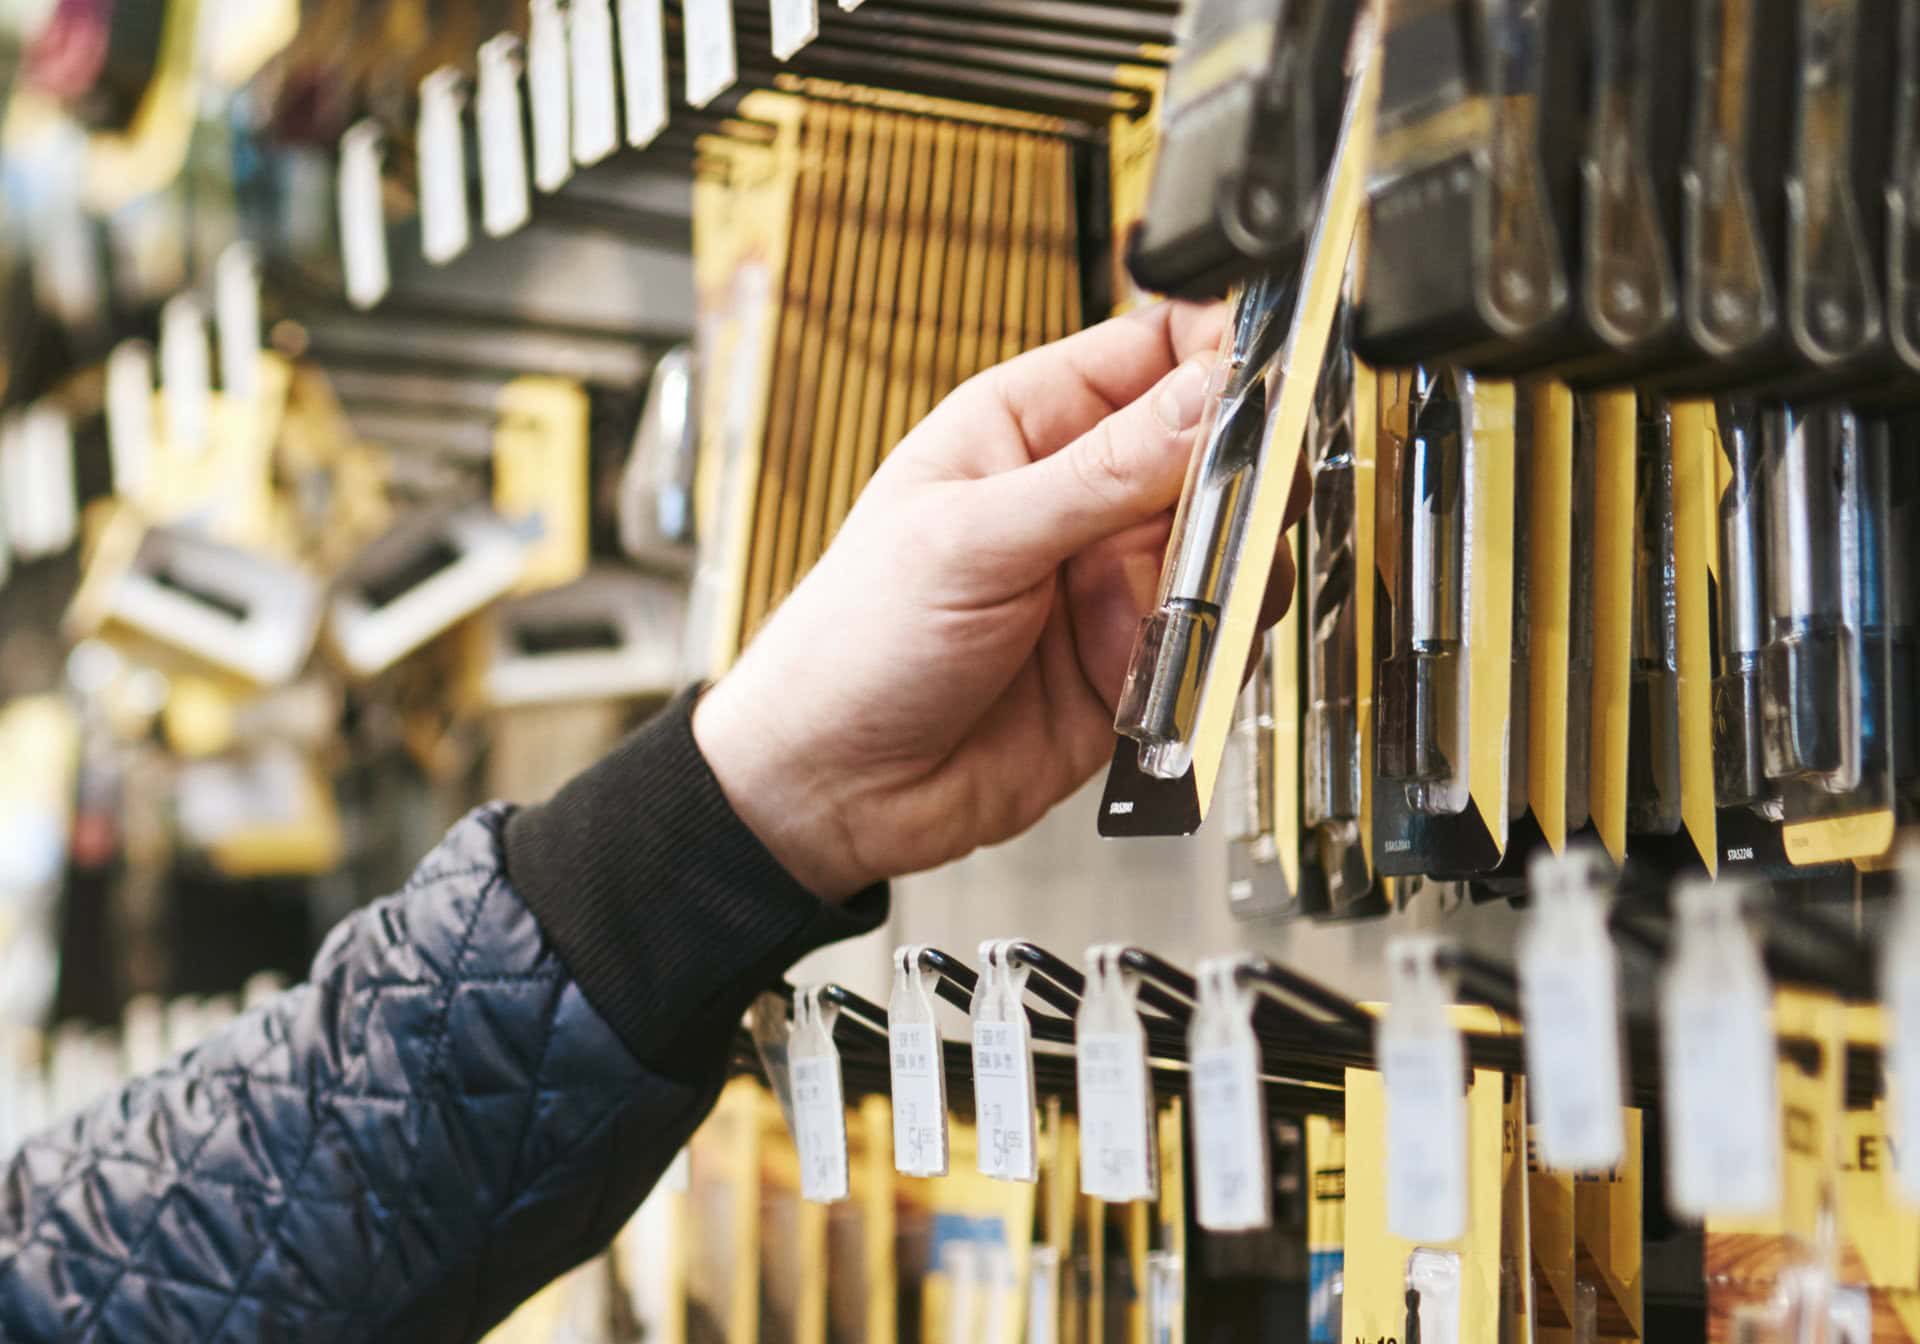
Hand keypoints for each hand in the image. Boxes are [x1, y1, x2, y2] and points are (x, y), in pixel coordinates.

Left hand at [694, 301, 1306, 899]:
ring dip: (1230, 578)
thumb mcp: (974, 539)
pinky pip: (1211, 642)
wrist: (833, 791)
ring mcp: (1110, 580)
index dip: (1222, 354)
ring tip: (1193, 608)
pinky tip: (1166, 671)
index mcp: (1026, 426)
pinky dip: (1210, 655)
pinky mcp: (1132, 663)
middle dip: (1243, 482)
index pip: (1156, 351)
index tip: (1271, 385)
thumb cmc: (855, 643)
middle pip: (1213, 453)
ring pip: (1228, 551)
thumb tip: (1208, 396)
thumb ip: (1102, 472)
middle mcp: (1080, 496)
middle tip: (1247, 512)